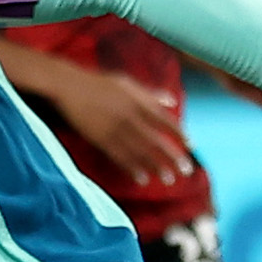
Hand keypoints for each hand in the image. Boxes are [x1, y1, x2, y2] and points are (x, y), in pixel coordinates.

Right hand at [44, 65, 195, 185]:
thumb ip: (151, 93)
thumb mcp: (128, 82)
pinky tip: (142, 178)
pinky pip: (119, 156)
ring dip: (155, 166)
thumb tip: (173, 100)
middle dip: (172, 157)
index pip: (165, 120)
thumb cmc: (99, 83)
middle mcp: (130, 117)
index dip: (179, 133)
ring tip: (168, 179)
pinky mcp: (101, 139)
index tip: (192, 146)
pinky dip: (132, 168)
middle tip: (186, 171)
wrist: (69, 87)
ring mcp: (115, 129)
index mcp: (138, 101)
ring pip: (140, 152)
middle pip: (156, 140)